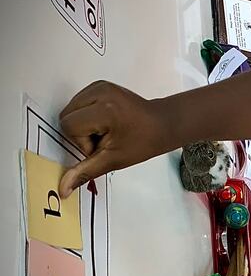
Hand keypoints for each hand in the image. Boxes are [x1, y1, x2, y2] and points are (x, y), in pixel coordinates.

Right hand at [58, 81, 178, 197]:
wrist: (163, 124)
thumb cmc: (143, 142)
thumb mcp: (114, 160)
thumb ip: (85, 172)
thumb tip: (62, 189)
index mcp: (105, 109)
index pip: (68, 126)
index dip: (83, 142)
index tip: (104, 144)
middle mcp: (100, 91)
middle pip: (67, 116)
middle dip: (81, 133)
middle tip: (106, 138)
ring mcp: (100, 86)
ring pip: (71, 110)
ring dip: (84, 124)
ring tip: (107, 130)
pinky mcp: (100, 85)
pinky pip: (79, 103)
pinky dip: (87, 115)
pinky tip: (106, 121)